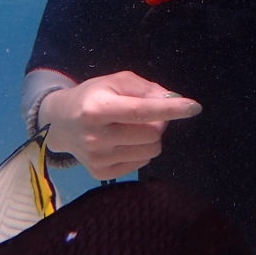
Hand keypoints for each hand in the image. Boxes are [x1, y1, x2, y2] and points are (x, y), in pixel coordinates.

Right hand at [37, 70, 201, 179]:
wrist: (60, 122)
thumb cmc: (93, 96)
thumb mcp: (115, 81)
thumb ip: (146, 88)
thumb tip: (173, 100)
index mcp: (97, 109)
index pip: (141, 111)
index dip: (170, 109)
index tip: (194, 107)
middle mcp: (95, 136)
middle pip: (151, 133)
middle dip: (159, 121)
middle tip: (147, 113)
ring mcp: (97, 158)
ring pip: (150, 150)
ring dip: (151, 137)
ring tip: (133, 127)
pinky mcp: (100, 173)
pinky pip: (142, 163)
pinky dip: (141, 150)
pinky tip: (124, 141)